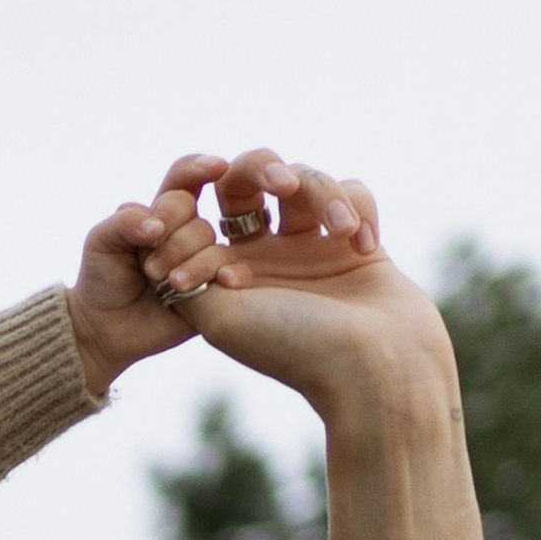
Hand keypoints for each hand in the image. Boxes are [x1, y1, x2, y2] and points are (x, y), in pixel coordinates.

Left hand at [66, 159, 233, 390]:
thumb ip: (123, 223)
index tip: (217, 167)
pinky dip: (230, 274)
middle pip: (196, 219)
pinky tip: (224, 281)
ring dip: (190, 263)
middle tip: (149, 268)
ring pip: (212, 247)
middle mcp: (187, 232)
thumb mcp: (100, 242)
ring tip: (168, 285)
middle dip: (173, 240)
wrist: (103, 328)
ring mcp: (202, 260)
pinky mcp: (214, 290)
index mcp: (162, 212)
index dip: (201, 168)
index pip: (185, 180)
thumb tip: (156, 225)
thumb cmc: (100, 278)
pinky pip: (233, 274)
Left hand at [132, 148, 455, 430]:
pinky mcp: (356, 242)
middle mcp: (263, 259)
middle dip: (258, 170)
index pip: (193, 219)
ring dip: (322, 194)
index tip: (206, 219)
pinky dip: (359, 208)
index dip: (196, 209)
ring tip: (341, 232)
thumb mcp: (220, 318)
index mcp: (223, 277)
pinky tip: (364, 246)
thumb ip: (186, 272)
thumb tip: (163, 241)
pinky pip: (351, 191)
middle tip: (281, 184)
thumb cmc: (297, 346)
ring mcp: (310, 248)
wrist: (377, 369)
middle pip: (245, 182)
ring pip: (303, 179)